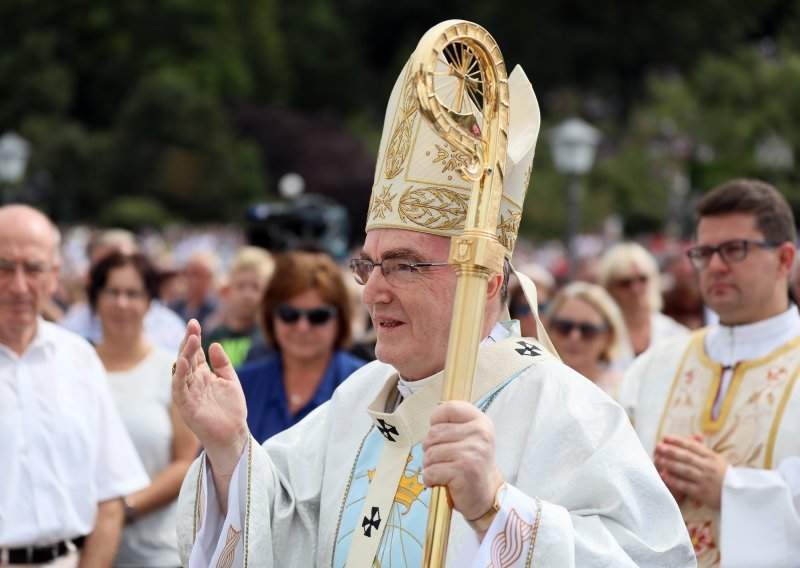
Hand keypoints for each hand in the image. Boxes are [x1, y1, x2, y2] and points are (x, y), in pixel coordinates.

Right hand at [171, 319, 248, 478]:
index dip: (194, 338)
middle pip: (187, 358)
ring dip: (184, 355)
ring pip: (181, 371)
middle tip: (192, 326)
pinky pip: (179, 389)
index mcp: (203, 375)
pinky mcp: (186, 407)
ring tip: (190, 339)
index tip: (195, 322)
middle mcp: (193, 382)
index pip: (196, 353)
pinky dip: (179, 376)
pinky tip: (183, 362)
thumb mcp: (231, 381)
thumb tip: (214, 344)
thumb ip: (223, 364)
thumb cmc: (232, 410)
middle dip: (188, 342)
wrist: (234, 434)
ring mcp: (188, 394)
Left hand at [422, 401, 502, 520]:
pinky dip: (431, 479)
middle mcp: (479, 434)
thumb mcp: (471, 437)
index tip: (440, 434)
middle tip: (444, 460)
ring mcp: (472, 452)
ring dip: (430, 466)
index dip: (437, 420)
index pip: (449, 408)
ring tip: (445, 471)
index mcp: (481, 422)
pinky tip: (444, 481)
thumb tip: (432, 419)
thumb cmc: (472, 464)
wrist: (486, 494)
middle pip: (433, 433)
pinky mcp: (463, 471)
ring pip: (430, 453)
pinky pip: (431, 471)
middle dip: (431, 449)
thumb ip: (454, 424)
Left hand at [654, 433, 727, 509]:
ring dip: (670, 464)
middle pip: (687, 457)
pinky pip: (685, 485)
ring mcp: (705, 480)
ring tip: (658, 459)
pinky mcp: (702, 493)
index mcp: (712, 457)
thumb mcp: (717, 460)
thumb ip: (703, 449)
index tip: (666, 437)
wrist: (739, 496)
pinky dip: (674, 480)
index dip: (678, 441)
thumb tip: (694, 435)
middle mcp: (708, 467)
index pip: (693, 446)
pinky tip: (664, 476)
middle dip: (671, 450)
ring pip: (685, 470)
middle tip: (658, 446)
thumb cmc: (724, 475)